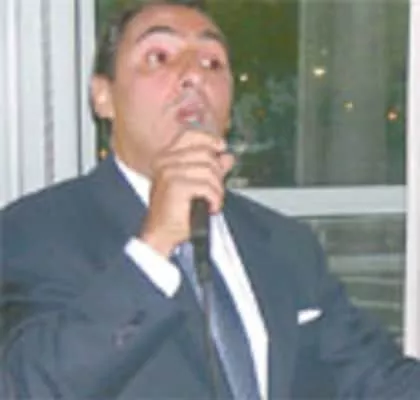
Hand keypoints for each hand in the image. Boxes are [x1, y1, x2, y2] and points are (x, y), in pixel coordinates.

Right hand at [139, 129, 234, 257]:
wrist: (163, 232)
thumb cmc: (176, 210)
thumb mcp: (196, 184)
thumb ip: (212, 168)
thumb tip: (227, 157)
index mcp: (166, 157)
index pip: (190, 135)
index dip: (209, 139)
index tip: (221, 146)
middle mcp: (165, 161)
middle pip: (205, 154)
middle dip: (217, 173)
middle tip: (214, 190)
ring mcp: (169, 172)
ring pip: (209, 171)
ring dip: (217, 189)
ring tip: (212, 201)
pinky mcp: (175, 186)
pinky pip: (207, 186)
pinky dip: (214, 199)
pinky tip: (210, 207)